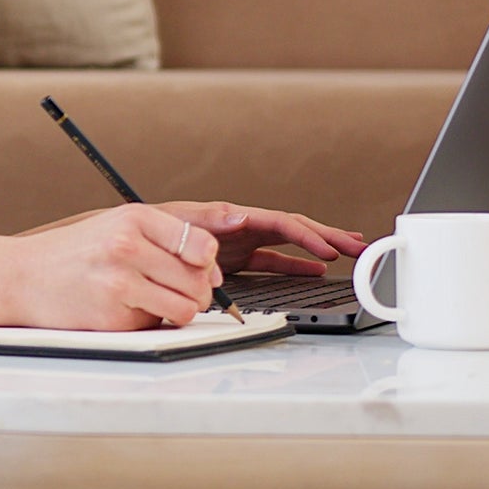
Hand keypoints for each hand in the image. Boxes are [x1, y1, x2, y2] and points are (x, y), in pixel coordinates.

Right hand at [11, 203, 225, 330]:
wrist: (23, 276)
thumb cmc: (76, 251)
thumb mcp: (119, 224)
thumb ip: (167, 238)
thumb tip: (213, 271)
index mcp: (135, 218)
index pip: (202, 244)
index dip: (208, 263)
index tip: (202, 268)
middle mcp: (128, 247)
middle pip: (198, 280)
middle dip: (198, 291)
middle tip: (178, 290)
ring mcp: (119, 283)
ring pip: (185, 308)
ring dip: (180, 310)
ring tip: (158, 301)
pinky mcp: (112, 317)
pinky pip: (156, 325)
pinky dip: (149, 321)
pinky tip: (127, 308)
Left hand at [153, 202, 366, 276]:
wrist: (130, 243)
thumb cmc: (152, 228)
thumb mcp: (178, 221)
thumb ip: (209, 220)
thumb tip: (240, 216)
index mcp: (235, 217)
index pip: (282, 223)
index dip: (308, 236)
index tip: (330, 250)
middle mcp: (243, 227)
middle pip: (295, 228)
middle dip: (328, 236)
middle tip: (359, 245)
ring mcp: (242, 243)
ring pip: (290, 244)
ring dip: (319, 248)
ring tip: (349, 252)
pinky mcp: (236, 259)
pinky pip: (275, 261)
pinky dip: (296, 266)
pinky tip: (316, 272)